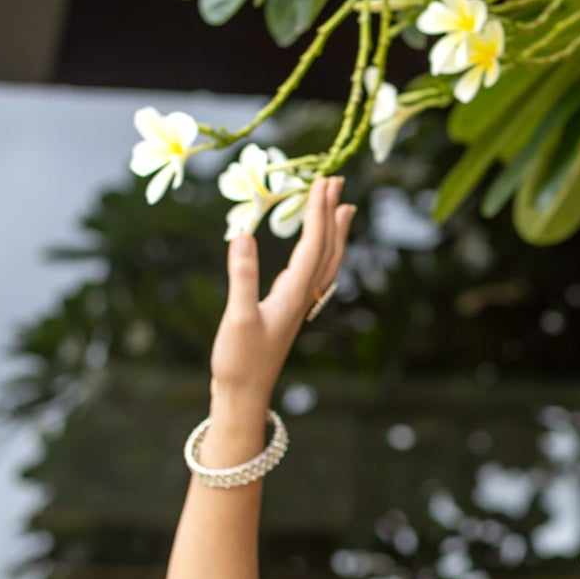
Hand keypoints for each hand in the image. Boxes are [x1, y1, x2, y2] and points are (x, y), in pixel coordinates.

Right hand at [209, 175, 356, 405]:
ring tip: (342, 208)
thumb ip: (242, 276)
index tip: (323, 180)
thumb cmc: (239, 362)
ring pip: (326, 262)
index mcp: (294, 294)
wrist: (243, 397)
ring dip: (333, 232)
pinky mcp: (287, 313)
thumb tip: (242, 234)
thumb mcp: (236, 318)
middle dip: (332, 213)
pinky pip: (314, 274)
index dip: (318, 210)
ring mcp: (298, 306)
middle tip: (337, 180)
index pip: (313, 243)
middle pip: (327, 248)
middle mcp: (303, 297)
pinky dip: (320, 254)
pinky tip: (316, 252)